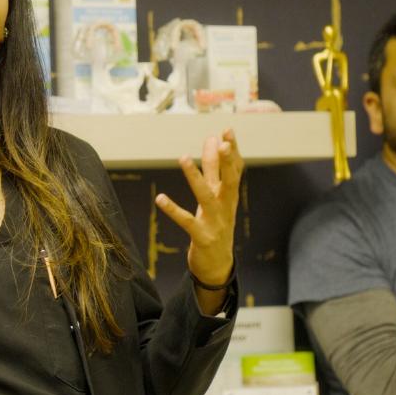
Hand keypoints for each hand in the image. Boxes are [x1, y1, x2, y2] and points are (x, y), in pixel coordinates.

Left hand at [155, 129, 243, 285]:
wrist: (218, 264)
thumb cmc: (216, 224)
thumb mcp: (216, 196)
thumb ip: (214, 169)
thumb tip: (213, 139)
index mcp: (229, 196)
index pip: (235, 170)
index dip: (232, 150)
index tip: (227, 130)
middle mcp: (226, 207)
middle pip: (229, 181)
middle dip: (226, 162)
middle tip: (222, 142)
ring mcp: (215, 222)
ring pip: (206, 197)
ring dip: (195, 178)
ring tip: (183, 158)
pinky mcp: (202, 237)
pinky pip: (186, 221)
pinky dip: (173, 210)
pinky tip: (160, 199)